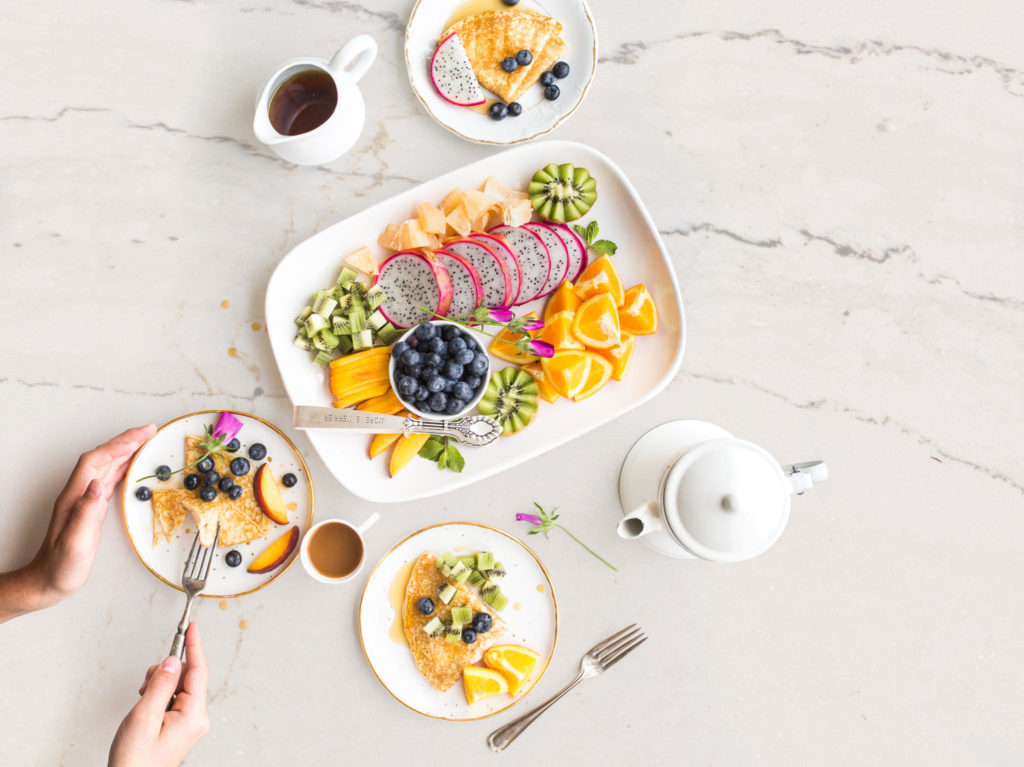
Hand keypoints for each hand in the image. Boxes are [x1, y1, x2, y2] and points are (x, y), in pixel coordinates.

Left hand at [0, 423, 155, 621]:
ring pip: (107, 466)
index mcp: (75, 497)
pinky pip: (110, 479)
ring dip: (127, 450)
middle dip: (127, 440)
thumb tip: (96, 484)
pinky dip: (124, 467)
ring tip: (147, 441)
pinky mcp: (92, 508)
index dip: (118, 445)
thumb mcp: (74, 542)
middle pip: (103, 457)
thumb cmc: (60, 566)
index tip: (141, 435)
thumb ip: (85, 512)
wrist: (48, 581)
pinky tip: (133, 466)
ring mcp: (85, 500)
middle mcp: (79, 494)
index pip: (97, 461)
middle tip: (151, 431)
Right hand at [109, 622, 209, 766]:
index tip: (193, 627)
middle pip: (187, 676)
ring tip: (142, 702)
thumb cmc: (134, 761)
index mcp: (193, 715)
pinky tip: (146, 707)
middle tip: (145, 686)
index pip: (198, 671)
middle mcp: (196, 718)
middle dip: (166, 672)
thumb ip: (160, 686)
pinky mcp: (179, 725)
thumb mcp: (144, 718)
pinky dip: (158, 695)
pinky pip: (173, 698)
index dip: (194, 646)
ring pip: (178, 685)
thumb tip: (172, 661)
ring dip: (159, 685)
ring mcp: (189, 722)